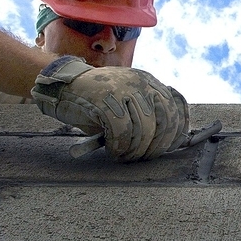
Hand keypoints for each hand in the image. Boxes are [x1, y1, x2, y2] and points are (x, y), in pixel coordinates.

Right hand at [31, 56, 189, 160]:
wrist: (64, 87)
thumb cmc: (97, 102)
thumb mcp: (127, 103)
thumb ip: (148, 115)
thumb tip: (169, 142)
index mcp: (149, 82)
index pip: (176, 106)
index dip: (177, 130)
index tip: (170, 148)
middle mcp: (141, 82)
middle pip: (165, 119)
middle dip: (157, 145)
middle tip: (143, 158)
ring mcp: (123, 88)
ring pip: (145, 128)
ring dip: (136, 150)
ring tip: (125, 157)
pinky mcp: (105, 98)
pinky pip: (122, 130)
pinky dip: (120, 146)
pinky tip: (113, 151)